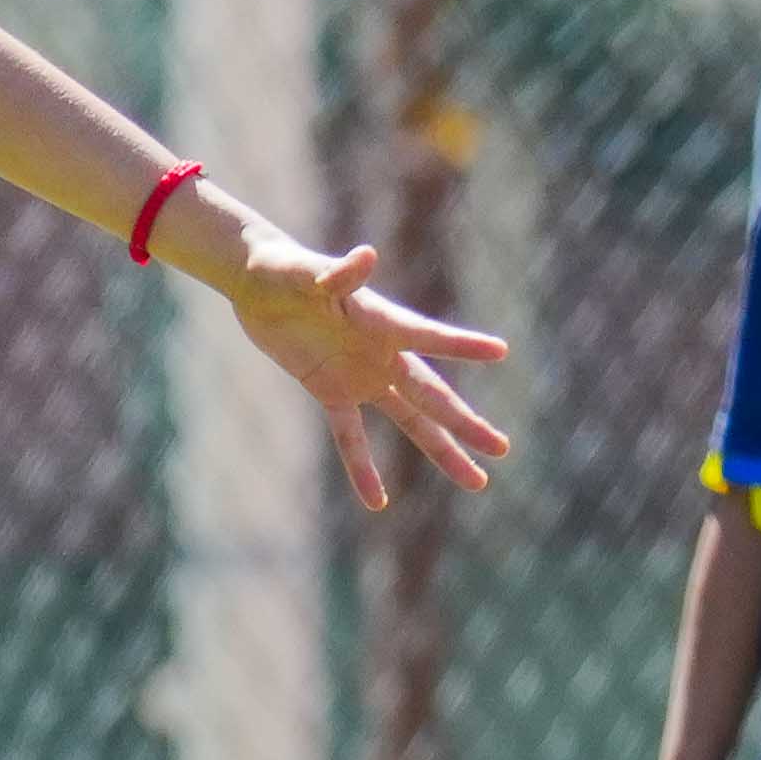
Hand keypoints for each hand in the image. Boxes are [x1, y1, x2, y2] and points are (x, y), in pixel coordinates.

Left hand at [211, 232, 512, 511]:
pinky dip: (362, 468)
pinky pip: (350, 436)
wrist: (258, 281)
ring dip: (440, 450)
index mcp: (381, 321)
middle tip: (502, 448)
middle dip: (465, 424)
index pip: (428, 337)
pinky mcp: (331, 391)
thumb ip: (338, 273)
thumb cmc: (284, 267)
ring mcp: (361, 376)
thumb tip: (366, 256)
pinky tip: (378, 503)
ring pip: (409, 421)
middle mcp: (381, 353)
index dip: (461, 345)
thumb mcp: (305, 271)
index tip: (500, 351)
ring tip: (476, 481)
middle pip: (431, 395)